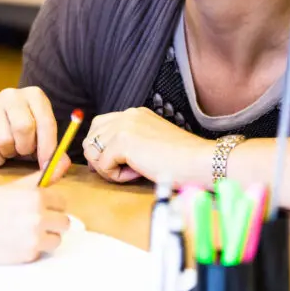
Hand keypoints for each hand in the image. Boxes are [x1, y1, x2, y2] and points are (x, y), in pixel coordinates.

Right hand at [0, 87, 62, 170]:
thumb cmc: (20, 132)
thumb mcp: (40, 137)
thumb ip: (53, 151)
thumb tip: (62, 166)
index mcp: (34, 96)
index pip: (45, 122)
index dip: (48, 148)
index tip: (47, 166)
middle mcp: (12, 95)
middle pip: (24, 128)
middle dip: (25, 148)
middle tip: (22, 152)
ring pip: (4, 140)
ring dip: (8, 154)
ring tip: (8, 149)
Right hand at [0, 172, 70, 264]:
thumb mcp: (14, 187)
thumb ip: (41, 177)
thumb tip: (63, 162)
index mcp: (35, 196)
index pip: (62, 201)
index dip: (51, 204)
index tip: (41, 206)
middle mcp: (38, 216)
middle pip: (64, 222)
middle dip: (52, 221)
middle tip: (35, 221)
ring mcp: (35, 237)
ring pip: (57, 239)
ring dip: (47, 237)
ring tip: (28, 233)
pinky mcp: (29, 255)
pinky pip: (43, 252)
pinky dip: (33, 249)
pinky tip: (18, 242)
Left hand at [83, 107, 212, 184]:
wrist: (198, 161)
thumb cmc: (180, 160)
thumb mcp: (149, 145)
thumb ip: (128, 145)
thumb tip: (100, 160)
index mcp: (134, 114)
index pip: (100, 126)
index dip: (102, 149)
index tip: (116, 165)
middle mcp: (127, 115)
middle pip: (90, 137)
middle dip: (99, 159)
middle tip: (120, 172)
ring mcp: (124, 125)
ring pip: (93, 151)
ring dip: (107, 168)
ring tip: (130, 173)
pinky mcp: (124, 141)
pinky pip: (103, 165)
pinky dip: (115, 176)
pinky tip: (136, 174)